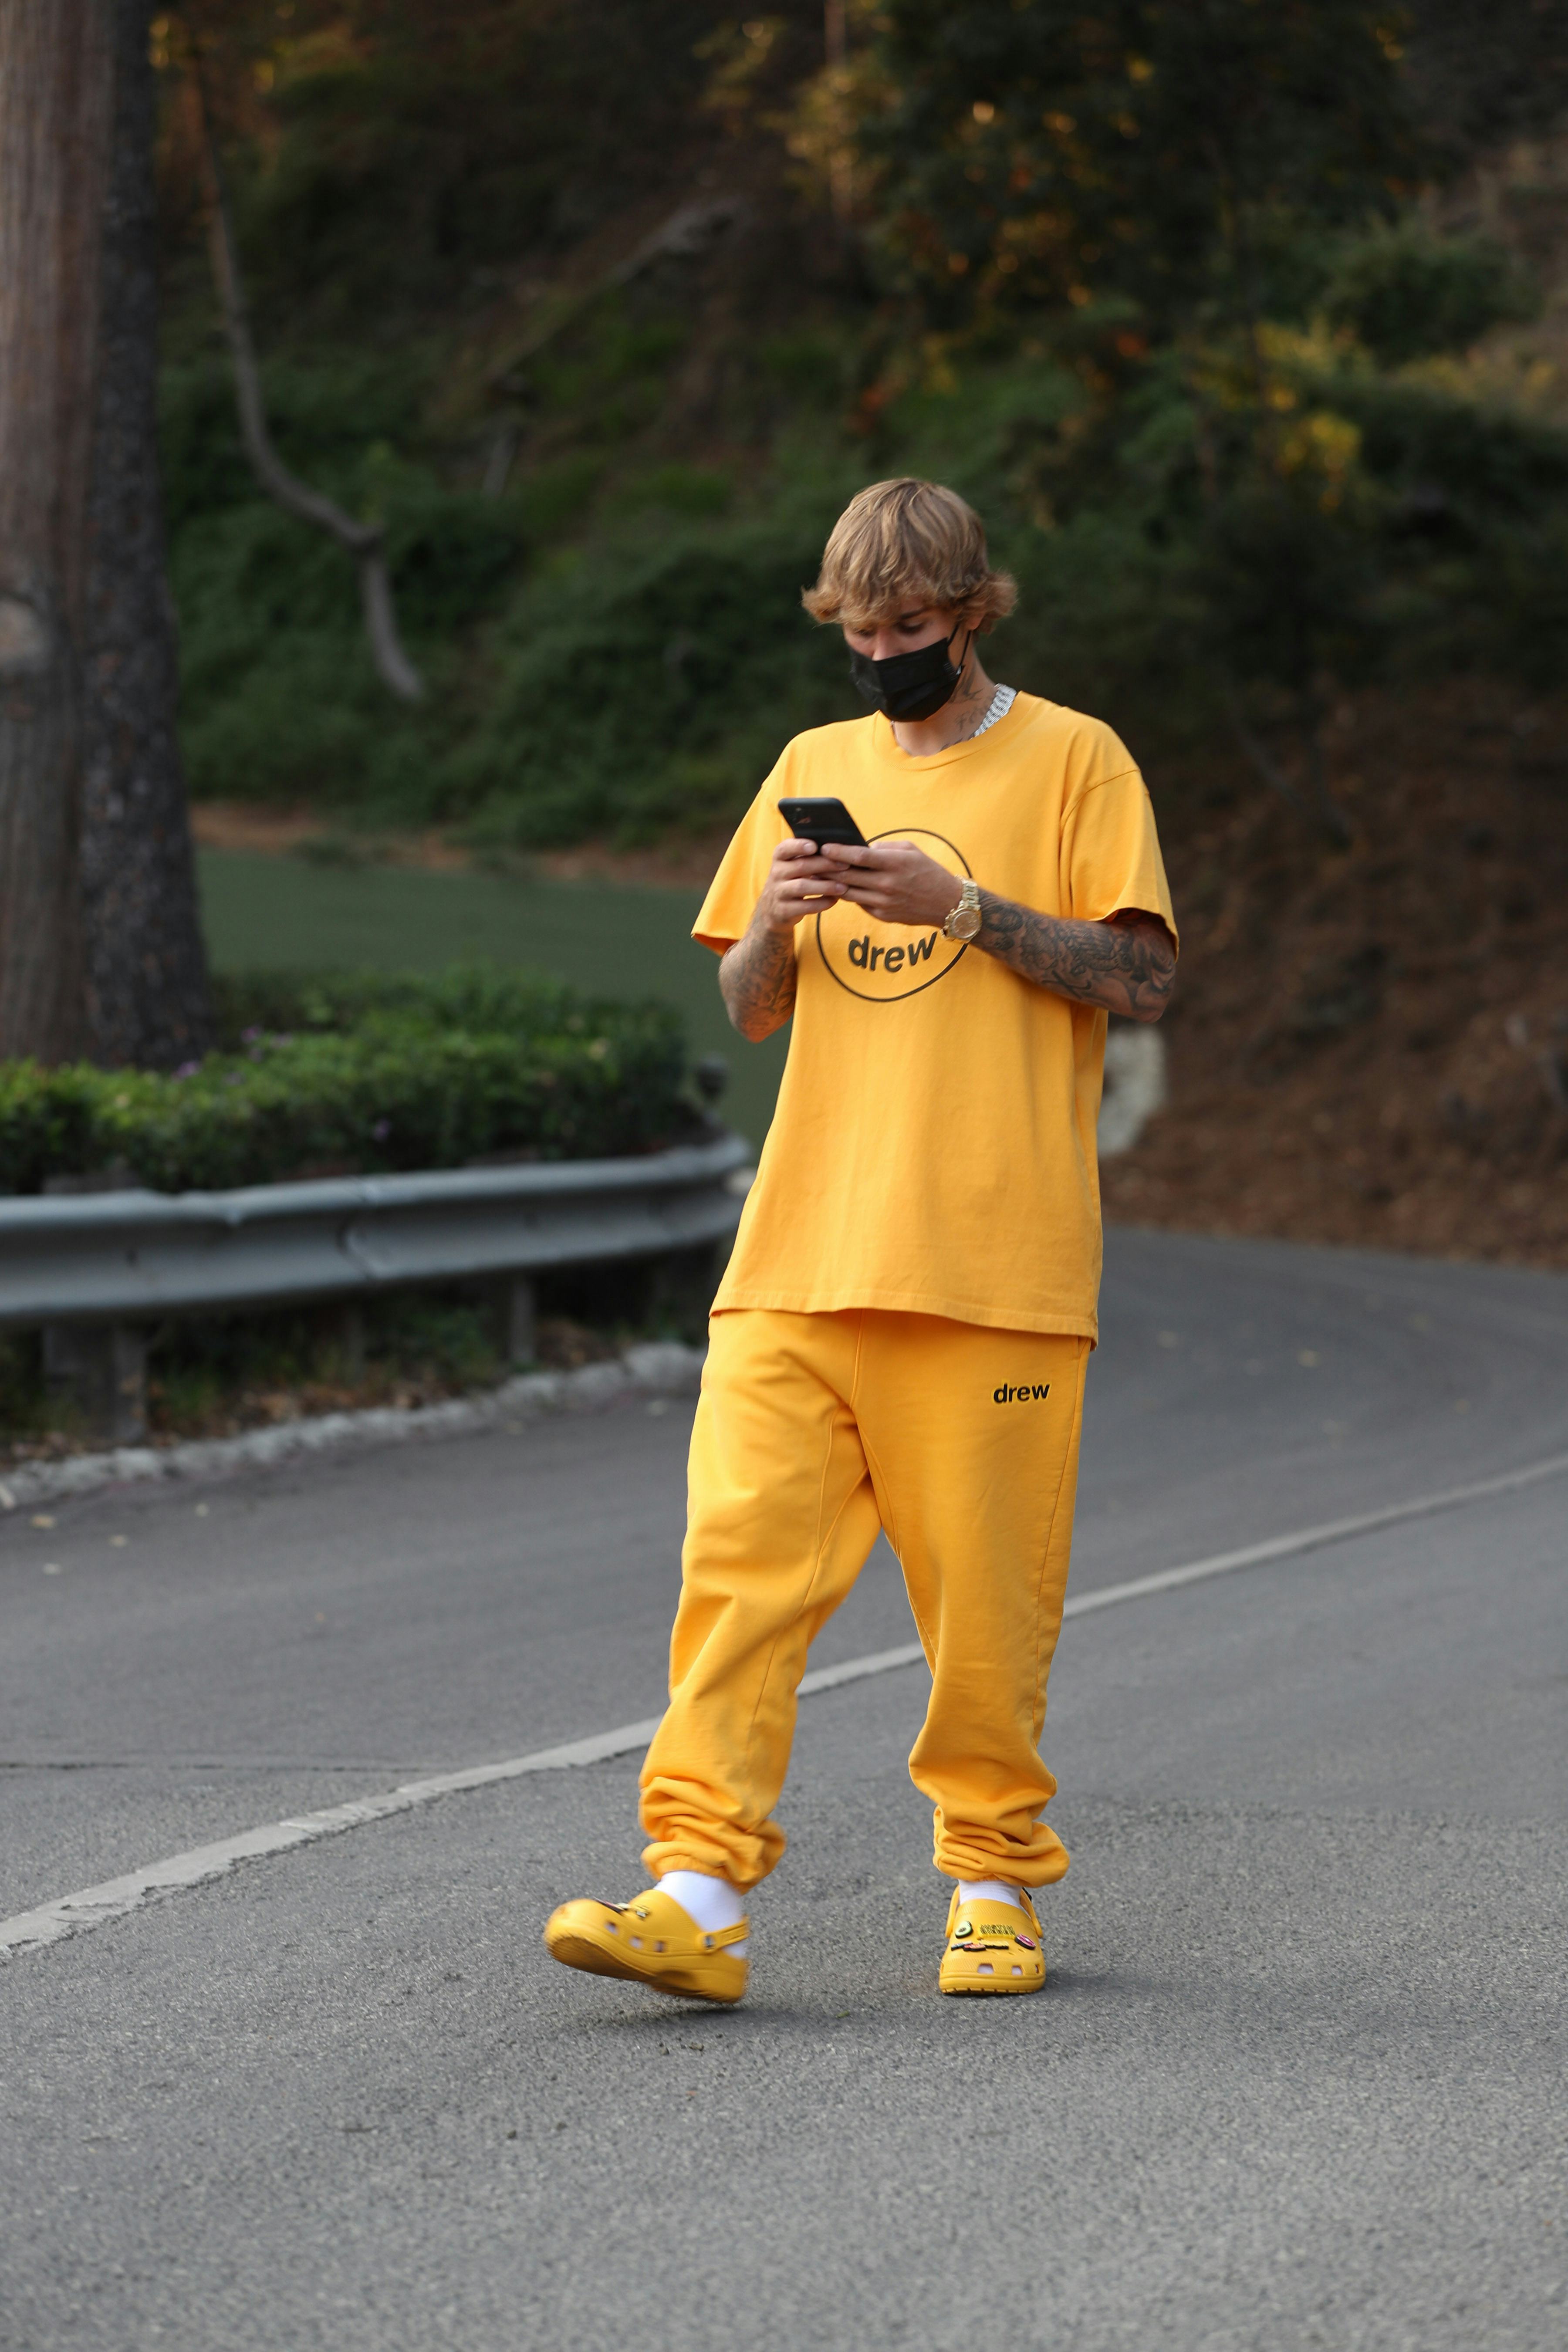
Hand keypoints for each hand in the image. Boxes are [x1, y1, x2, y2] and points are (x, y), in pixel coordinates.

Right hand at [753, 836, 851, 933]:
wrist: (772, 910)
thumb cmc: (790, 881)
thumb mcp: (792, 866)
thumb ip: (807, 856)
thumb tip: (837, 848)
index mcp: (779, 859)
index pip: (784, 848)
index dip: (799, 846)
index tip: (815, 846)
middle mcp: (776, 874)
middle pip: (800, 866)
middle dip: (824, 865)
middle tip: (845, 865)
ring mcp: (779, 893)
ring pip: (802, 886)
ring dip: (825, 886)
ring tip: (843, 887)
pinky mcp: (783, 910)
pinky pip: (804, 906)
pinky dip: (821, 903)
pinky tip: (834, 900)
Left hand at [820, 839, 964, 928]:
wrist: (946, 903)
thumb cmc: (928, 871)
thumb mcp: (911, 850)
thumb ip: (885, 848)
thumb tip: (860, 848)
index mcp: (895, 864)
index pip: (859, 857)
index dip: (839, 852)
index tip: (824, 847)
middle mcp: (888, 884)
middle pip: (849, 876)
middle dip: (828, 868)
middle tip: (813, 861)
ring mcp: (884, 902)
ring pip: (849, 892)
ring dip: (832, 884)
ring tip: (819, 875)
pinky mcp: (883, 915)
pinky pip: (859, 903)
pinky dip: (848, 894)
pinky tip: (838, 888)